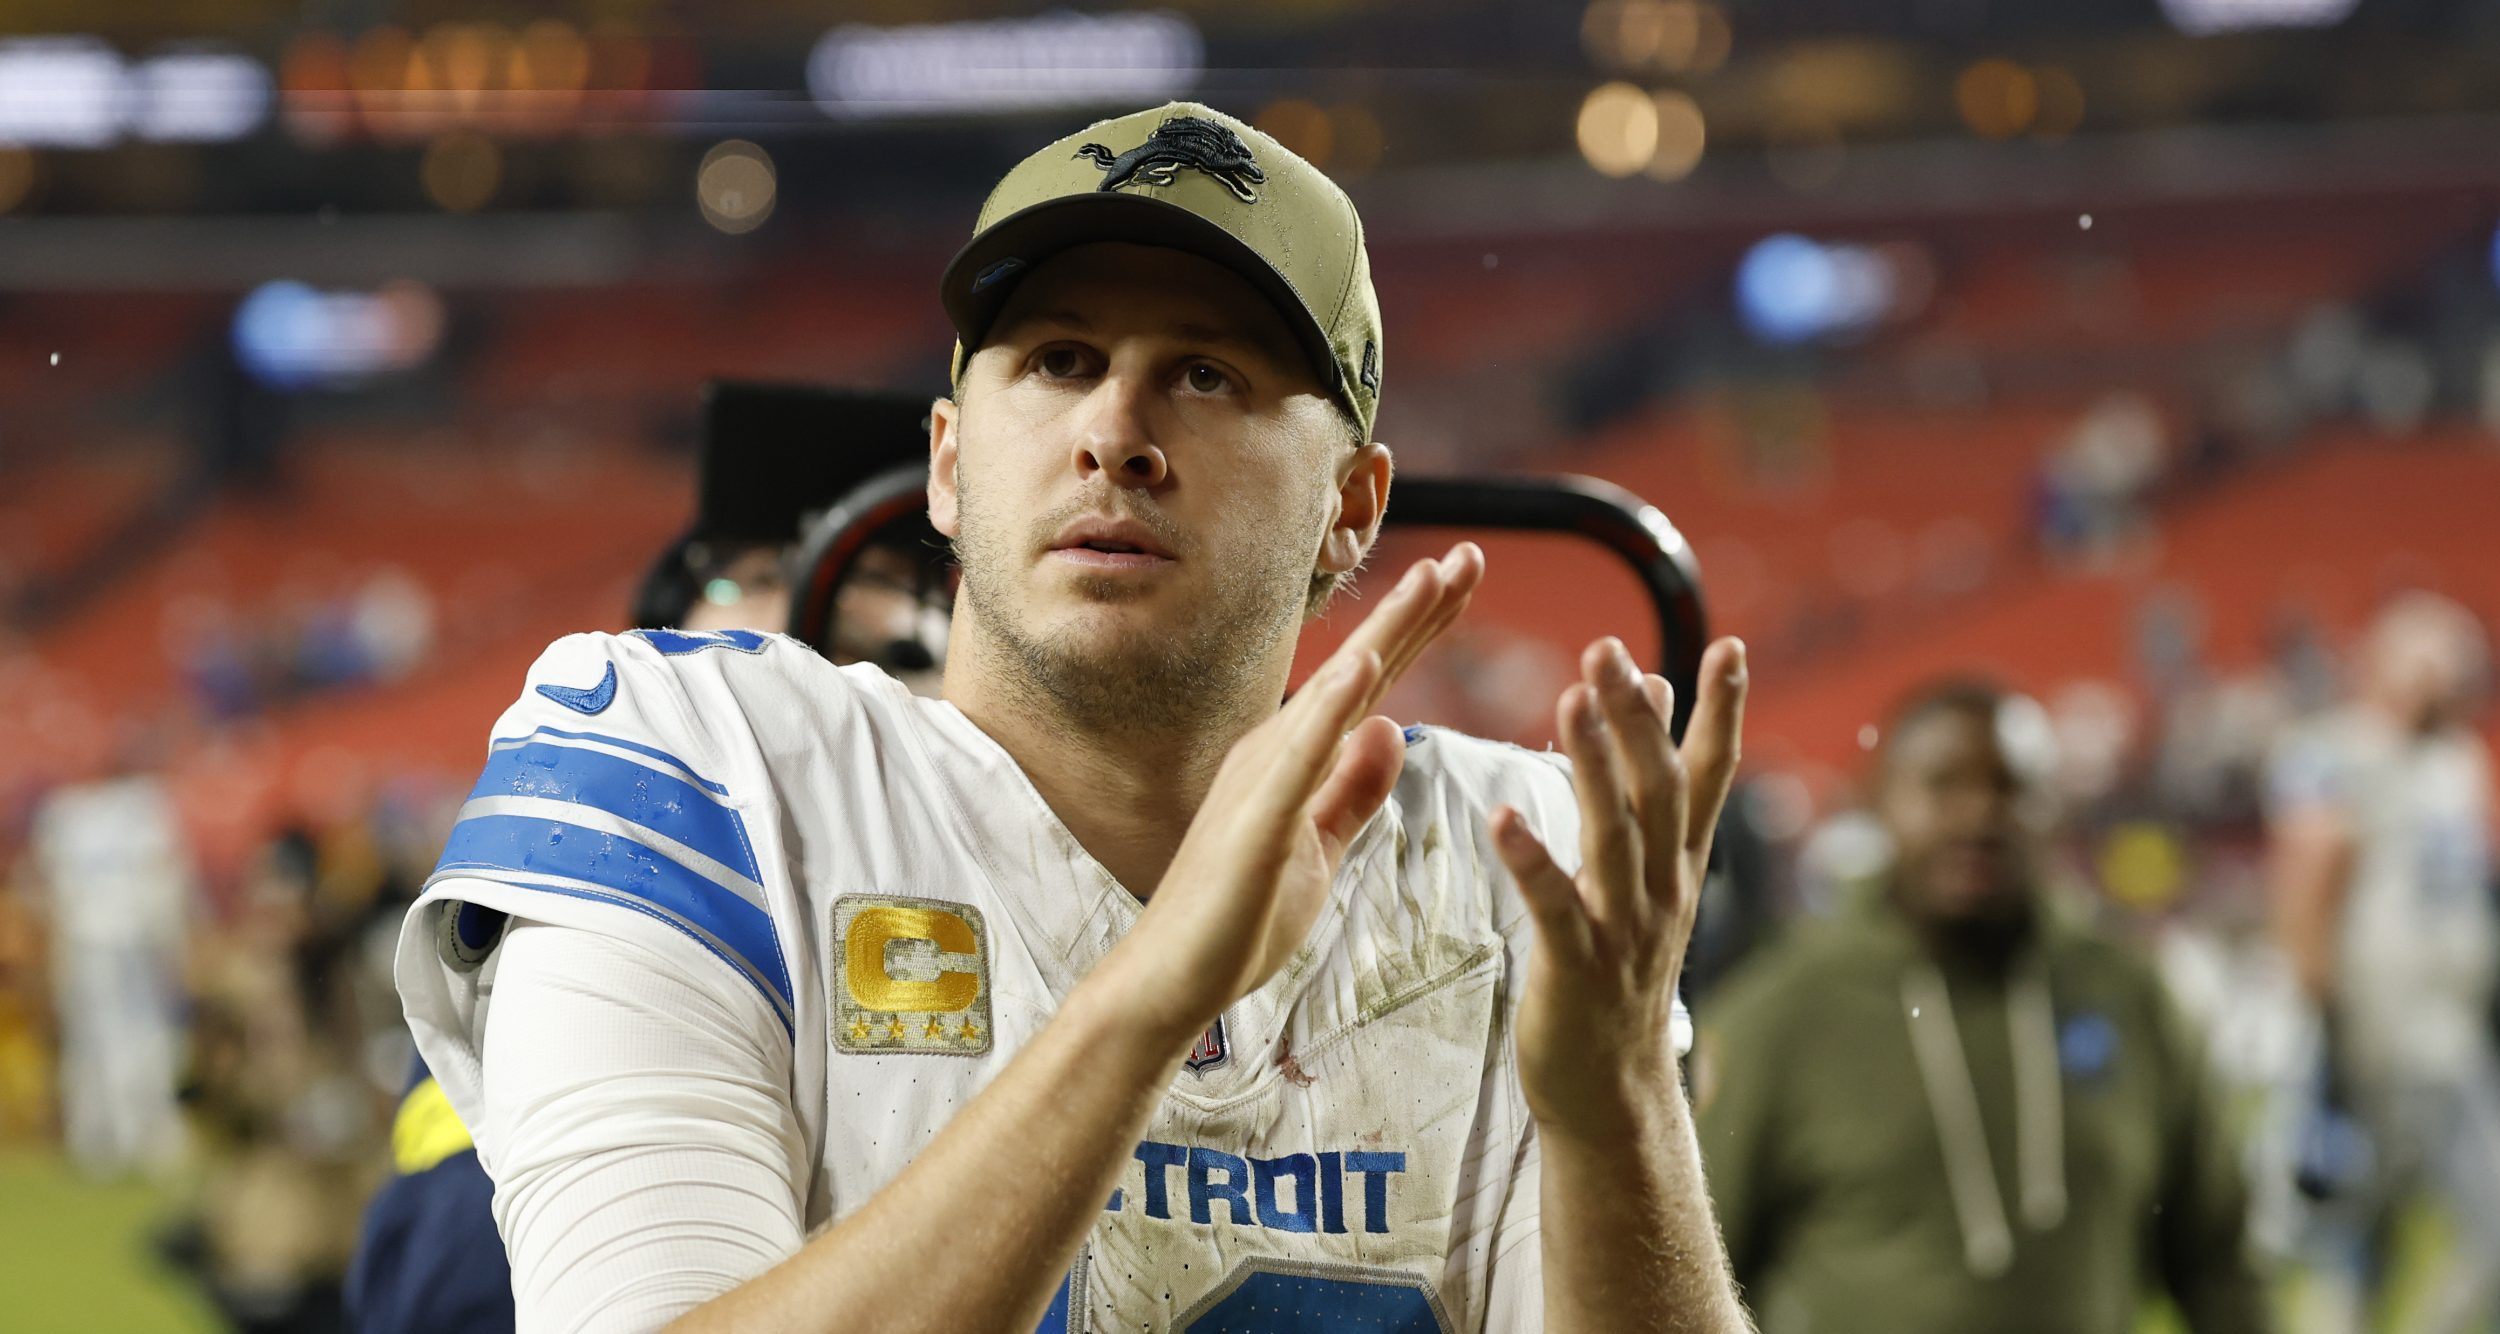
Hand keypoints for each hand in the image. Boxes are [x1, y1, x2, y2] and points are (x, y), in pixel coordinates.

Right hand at [1107, 543, 1484, 1048]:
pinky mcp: (1254, 821)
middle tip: (1471, 554)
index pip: (1374, 682)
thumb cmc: (1238, 919)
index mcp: (1298, 758)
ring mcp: (1263, 780)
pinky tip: (1360, 668)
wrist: (1171, 978)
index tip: (1463, 577)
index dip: (1420, 629)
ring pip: (1336, 694)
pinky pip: (1297, 758)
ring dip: (1385, 634)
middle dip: (1418, 610)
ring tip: (1431, 580)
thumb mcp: (1318, 849)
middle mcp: (1279, 751)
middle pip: (1364, 668)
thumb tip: (1389, 729)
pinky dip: (1327, 708)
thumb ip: (1352, 792)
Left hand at [1494, 635, 1746, 1141]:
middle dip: (1636, 718)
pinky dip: (1533, 861)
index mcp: (1677, 864)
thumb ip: (1653, 792)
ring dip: (1594, 766)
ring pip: (1615, 836)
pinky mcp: (1576, 968)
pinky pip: (1556, 906)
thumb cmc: (1619, 973)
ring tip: (1572, 700)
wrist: (1613, 1092)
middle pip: (1659, 789)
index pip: (1708, 775)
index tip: (1731, 646)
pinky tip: (1504, 817)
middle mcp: (1662, 889)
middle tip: (1605, 649)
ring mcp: (1624, 930)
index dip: (1721, 712)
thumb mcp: (1648, 878)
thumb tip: (1659, 691)